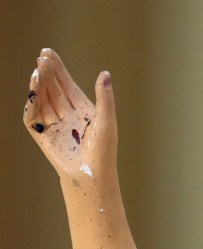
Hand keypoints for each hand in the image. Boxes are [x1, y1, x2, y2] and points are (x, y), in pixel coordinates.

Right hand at [23, 48, 116, 183]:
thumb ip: (104, 98)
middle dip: (47, 73)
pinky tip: (33, 90)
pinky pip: (33, 117)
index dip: (58, 69)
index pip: (67, 85)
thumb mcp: (106, 121)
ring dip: (39, 85)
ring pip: (43, 100)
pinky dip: (31, 104)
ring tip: (38, 70)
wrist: (92, 176)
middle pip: (53, 90)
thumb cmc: (103, 152)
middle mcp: (67, 117)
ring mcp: (55, 127)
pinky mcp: (43, 137)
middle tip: (42, 58)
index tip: (48, 52)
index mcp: (82, 111)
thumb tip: (105, 73)